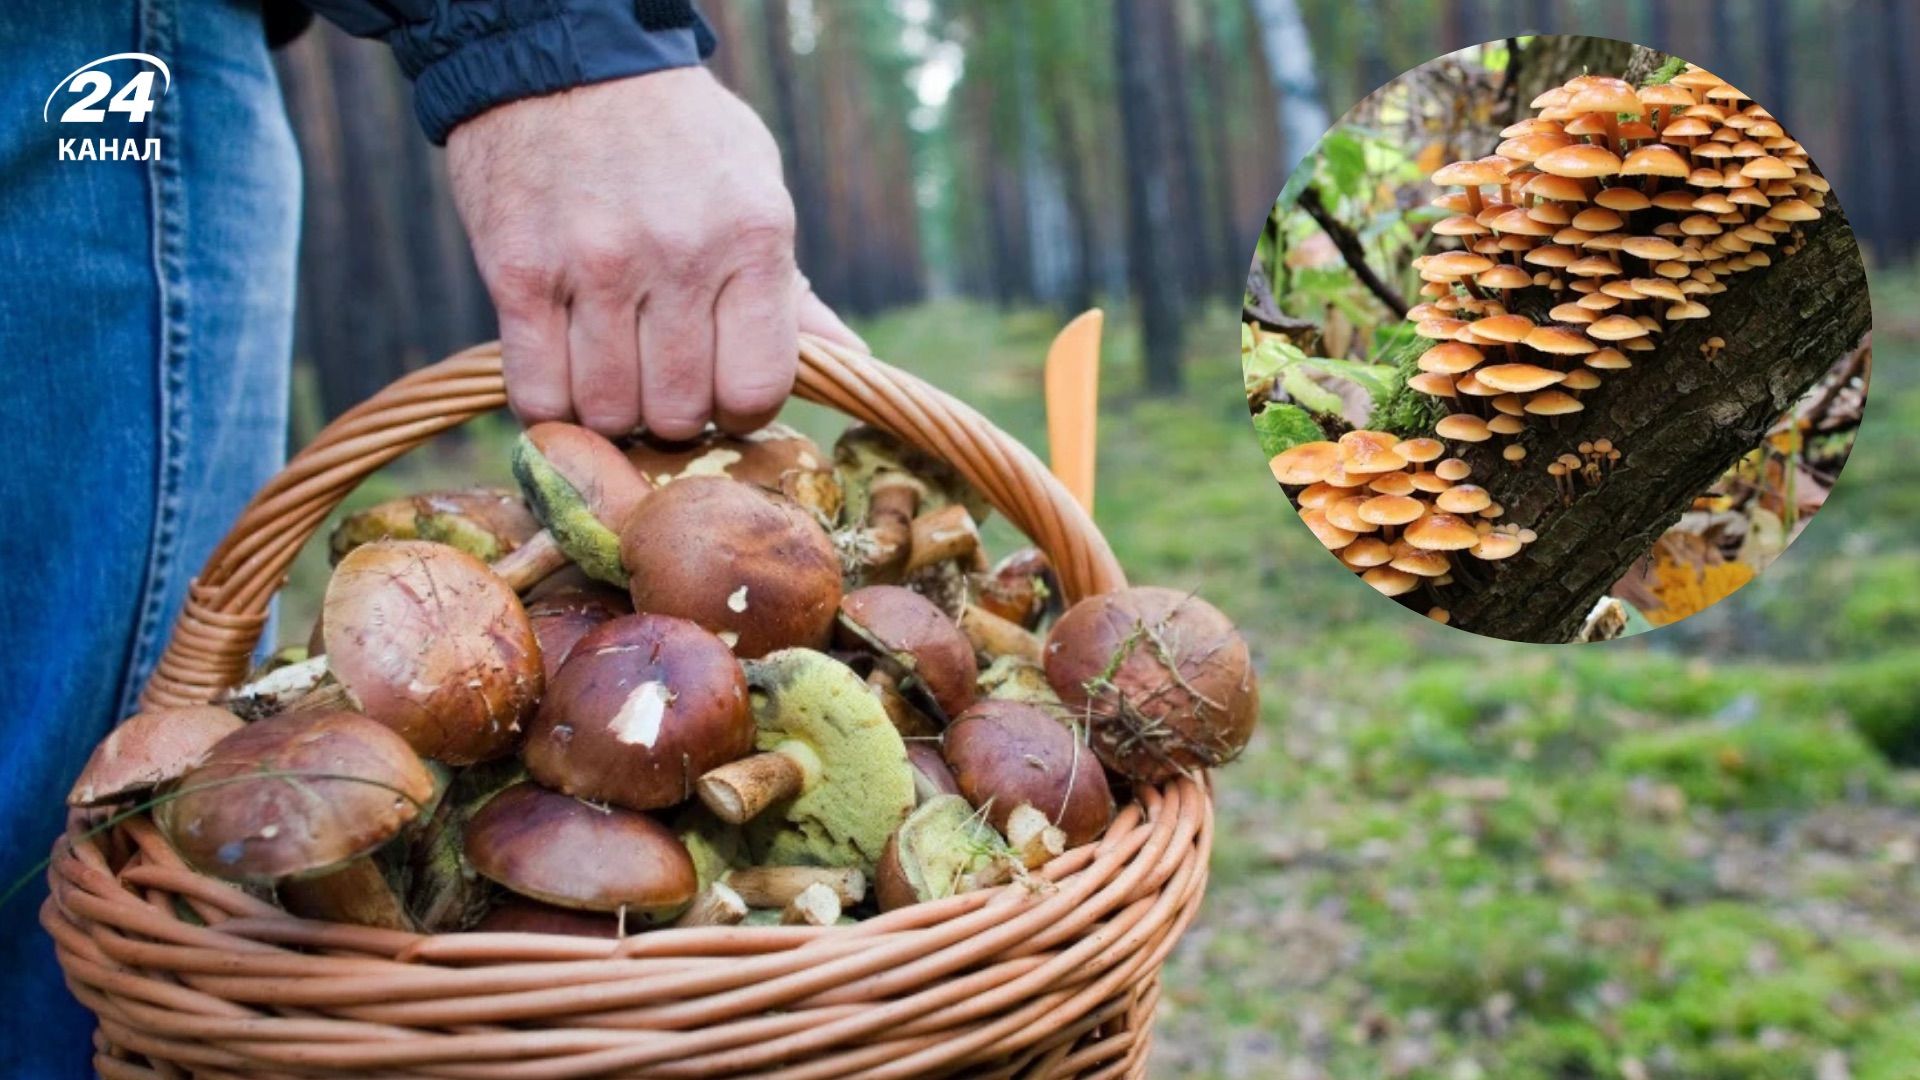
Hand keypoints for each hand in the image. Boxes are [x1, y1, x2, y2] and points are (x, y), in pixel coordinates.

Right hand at [447, 67, 864, 438]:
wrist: (566, 57)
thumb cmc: (677, 134)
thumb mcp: (755, 188)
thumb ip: (791, 289)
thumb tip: (849, 360)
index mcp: (751, 237)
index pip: (757, 388)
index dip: (741, 409)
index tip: (723, 391)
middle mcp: (678, 256)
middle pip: (679, 411)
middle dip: (675, 413)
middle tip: (662, 377)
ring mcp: (594, 267)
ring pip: (608, 411)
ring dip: (611, 409)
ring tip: (613, 371)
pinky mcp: (519, 274)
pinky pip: (538, 391)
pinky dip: (552, 402)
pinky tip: (565, 374)